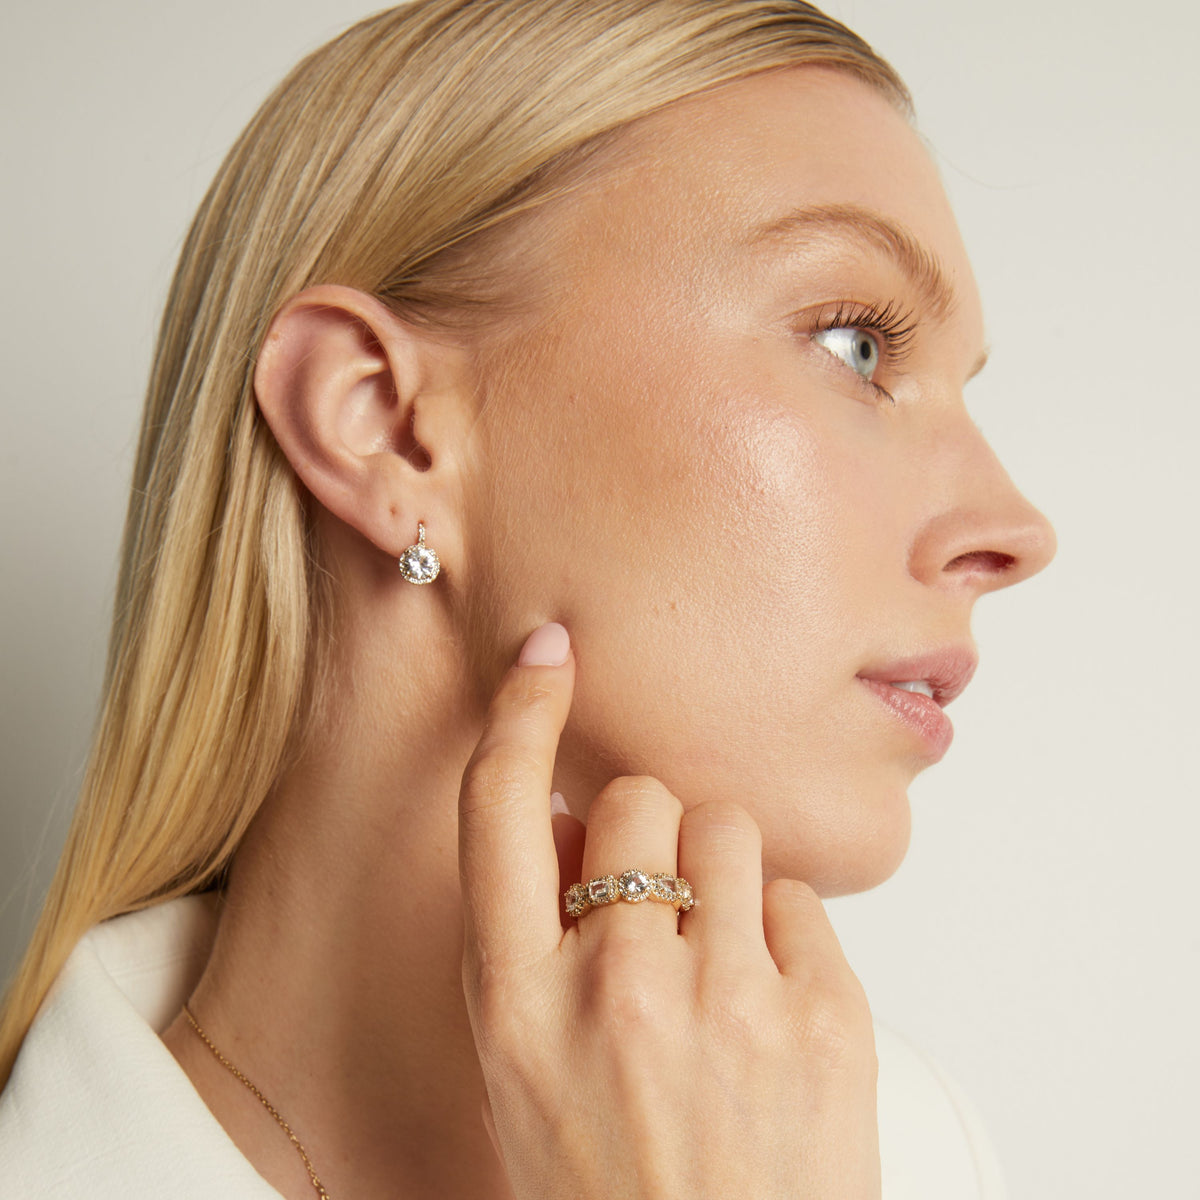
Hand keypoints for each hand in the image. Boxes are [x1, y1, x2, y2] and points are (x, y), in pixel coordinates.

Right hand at [458, 622, 880, 1198]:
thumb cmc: (609, 1183)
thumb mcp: (521, 1069)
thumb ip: (531, 939)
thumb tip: (581, 822)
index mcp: (515, 1003)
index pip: (500, 809)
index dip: (520, 713)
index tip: (547, 655)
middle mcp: (613, 988)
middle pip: (637, 797)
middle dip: (649, 827)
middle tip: (659, 902)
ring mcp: (725, 1002)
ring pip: (727, 827)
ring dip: (719, 869)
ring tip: (717, 955)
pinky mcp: (823, 1018)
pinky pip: (800, 897)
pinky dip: (781, 932)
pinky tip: (766, 1005)